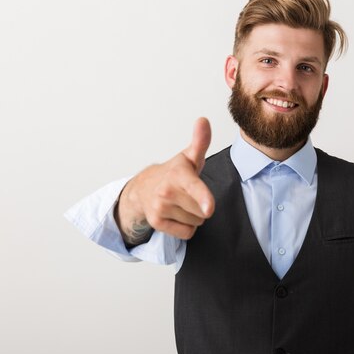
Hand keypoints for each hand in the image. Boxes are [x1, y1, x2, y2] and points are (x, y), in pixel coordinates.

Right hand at [115, 118, 214, 243]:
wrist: (144, 187)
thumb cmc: (174, 173)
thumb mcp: (189, 157)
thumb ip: (200, 141)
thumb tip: (203, 120)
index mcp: (179, 174)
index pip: (193, 187)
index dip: (202, 197)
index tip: (209, 208)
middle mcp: (167, 191)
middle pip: (203, 210)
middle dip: (202, 205)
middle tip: (189, 194)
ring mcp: (160, 208)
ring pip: (196, 222)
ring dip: (194, 216)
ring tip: (182, 203)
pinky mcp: (156, 223)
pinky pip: (186, 233)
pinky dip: (186, 227)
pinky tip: (177, 215)